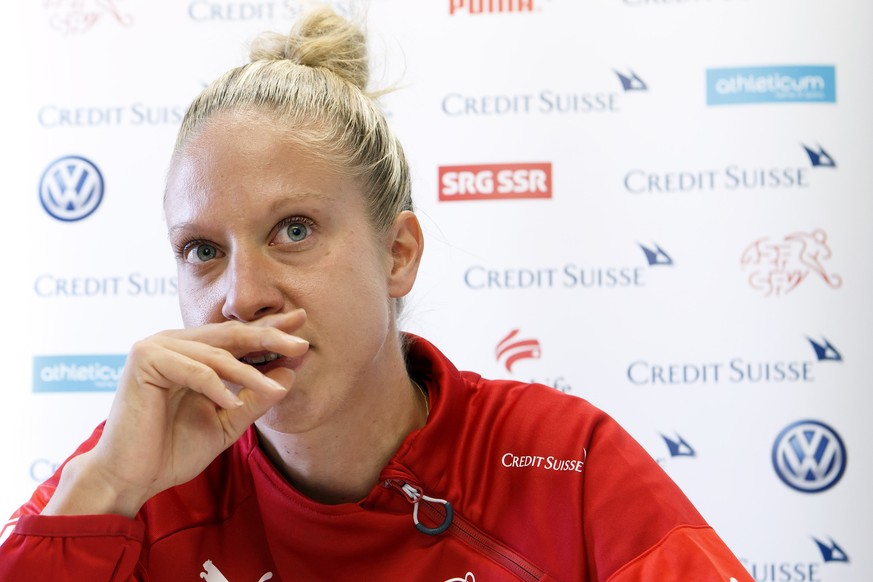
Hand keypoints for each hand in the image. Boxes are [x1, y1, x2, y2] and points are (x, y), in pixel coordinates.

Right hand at [42, 309, 308, 516]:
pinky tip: (232, 404)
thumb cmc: (173, 451)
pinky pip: (194, 369)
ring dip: (250, 374)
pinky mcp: (144, 360)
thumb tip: (290, 373)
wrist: (131, 478)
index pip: (237, 337)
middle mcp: (174, 342)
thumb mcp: (228, 422)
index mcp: (191, 352)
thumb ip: (256, 398)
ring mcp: (157, 347)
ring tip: (276, 389)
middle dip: (270, 337)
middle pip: (231, 334)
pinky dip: (217, 387)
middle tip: (301, 344)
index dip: (270, 331)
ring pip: (217, 354)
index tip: (303, 326)